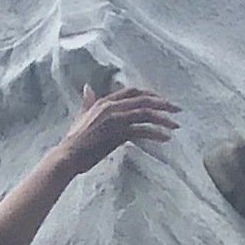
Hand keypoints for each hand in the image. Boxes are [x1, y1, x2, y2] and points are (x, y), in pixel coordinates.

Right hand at [59, 83, 178, 172]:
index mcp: (105, 102)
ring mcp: (116, 119)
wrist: (67, 156)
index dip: (150, 94)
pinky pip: (142, 131)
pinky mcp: (118, 134)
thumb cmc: (73, 141)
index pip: (133, 91)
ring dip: (164, 119)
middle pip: (144, 99)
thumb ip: (87, 102)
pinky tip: (165, 138)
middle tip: (176, 109)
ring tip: (175, 125)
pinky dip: (156, 134)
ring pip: (146, 114)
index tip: (161, 100)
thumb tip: (87, 88)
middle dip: (163, 103)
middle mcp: (112, 107)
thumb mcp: (81, 116)